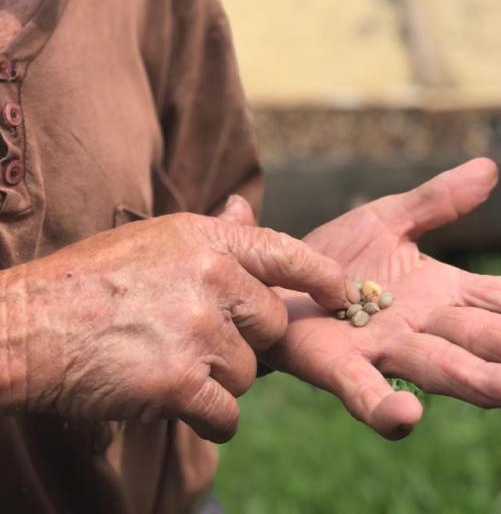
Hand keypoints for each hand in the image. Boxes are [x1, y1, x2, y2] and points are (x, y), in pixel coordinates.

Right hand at [0, 211, 354, 441]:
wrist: (28, 323)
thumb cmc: (88, 280)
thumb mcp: (154, 238)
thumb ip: (212, 232)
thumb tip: (246, 209)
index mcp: (205, 238)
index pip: (283, 251)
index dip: (321, 275)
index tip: (344, 292)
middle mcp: (210, 277)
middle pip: (271, 322)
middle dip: (247, 340)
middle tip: (202, 342)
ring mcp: (197, 328)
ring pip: (247, 371)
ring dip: (218, 379)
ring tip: (170, 364)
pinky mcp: (180, 381)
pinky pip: (227, 412)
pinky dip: (209, 416)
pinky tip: (176, 401)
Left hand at [255, 159, 500, 439]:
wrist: (276, 280)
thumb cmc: (338, 256)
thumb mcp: (390, 218)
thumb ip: (438, 201)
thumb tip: (491, 168)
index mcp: (444, 293)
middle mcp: (426, 327)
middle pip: (483, 339)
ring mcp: (386, 351)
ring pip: (440, 368)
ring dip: (479, 380)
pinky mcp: (342, 369)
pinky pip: (367, 394)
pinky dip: (387, 410)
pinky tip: (408, 417)